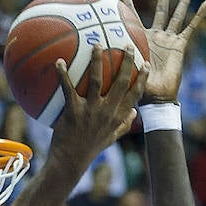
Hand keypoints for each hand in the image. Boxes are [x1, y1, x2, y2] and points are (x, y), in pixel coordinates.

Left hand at [46, 47, 146, 166]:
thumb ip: (124, 125)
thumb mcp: (111, 138)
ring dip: (97, 61)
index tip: (146, 64)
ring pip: (97, 80)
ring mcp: (90, 111)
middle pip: (121, 82)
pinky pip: (68, 88)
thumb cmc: (90, 149)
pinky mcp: (73, 111)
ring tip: (97, 44)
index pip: (135, 95)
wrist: (70, 161)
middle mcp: (107, 112)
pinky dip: (63, 74)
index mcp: (117, 118)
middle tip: (127, 45)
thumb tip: (135, 112)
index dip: (142, 79)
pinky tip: (59, 61)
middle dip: (126, 62)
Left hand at [123, 0, 205, 104]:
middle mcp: (157, 37)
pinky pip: (191, 28)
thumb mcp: (127, 70)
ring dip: (183, 3)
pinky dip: (198, 16)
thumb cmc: (139, 87)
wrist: (157, 97)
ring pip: (177, 17)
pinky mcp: (180, 46)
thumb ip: (119, 59)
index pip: (134, 19)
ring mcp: (169, 40)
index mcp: (142, 40)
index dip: (129, 7)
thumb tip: (104, 51)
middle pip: (162, 10)